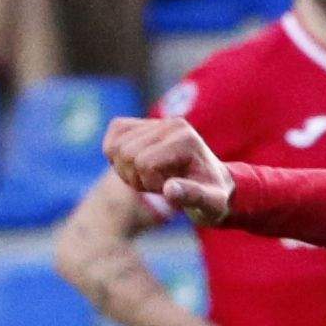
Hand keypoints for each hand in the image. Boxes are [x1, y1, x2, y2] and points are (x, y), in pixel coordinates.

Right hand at [105, 117, 233, 223]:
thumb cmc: (213, 196)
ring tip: (150, 178)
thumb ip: (194, 196)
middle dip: (136, 178)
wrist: (212, 182)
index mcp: (186, 139)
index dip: (150, 184)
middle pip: (126, 153)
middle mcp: (171, 124)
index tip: (170, 190)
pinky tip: (137, 168)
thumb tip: (169, 189)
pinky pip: (112, 135)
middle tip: (158, 186)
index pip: (144, 162)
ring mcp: (154, 121)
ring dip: (126, 171)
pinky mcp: (140, 124)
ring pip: (114, 147)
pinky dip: (116, 158)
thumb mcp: (211, 204)